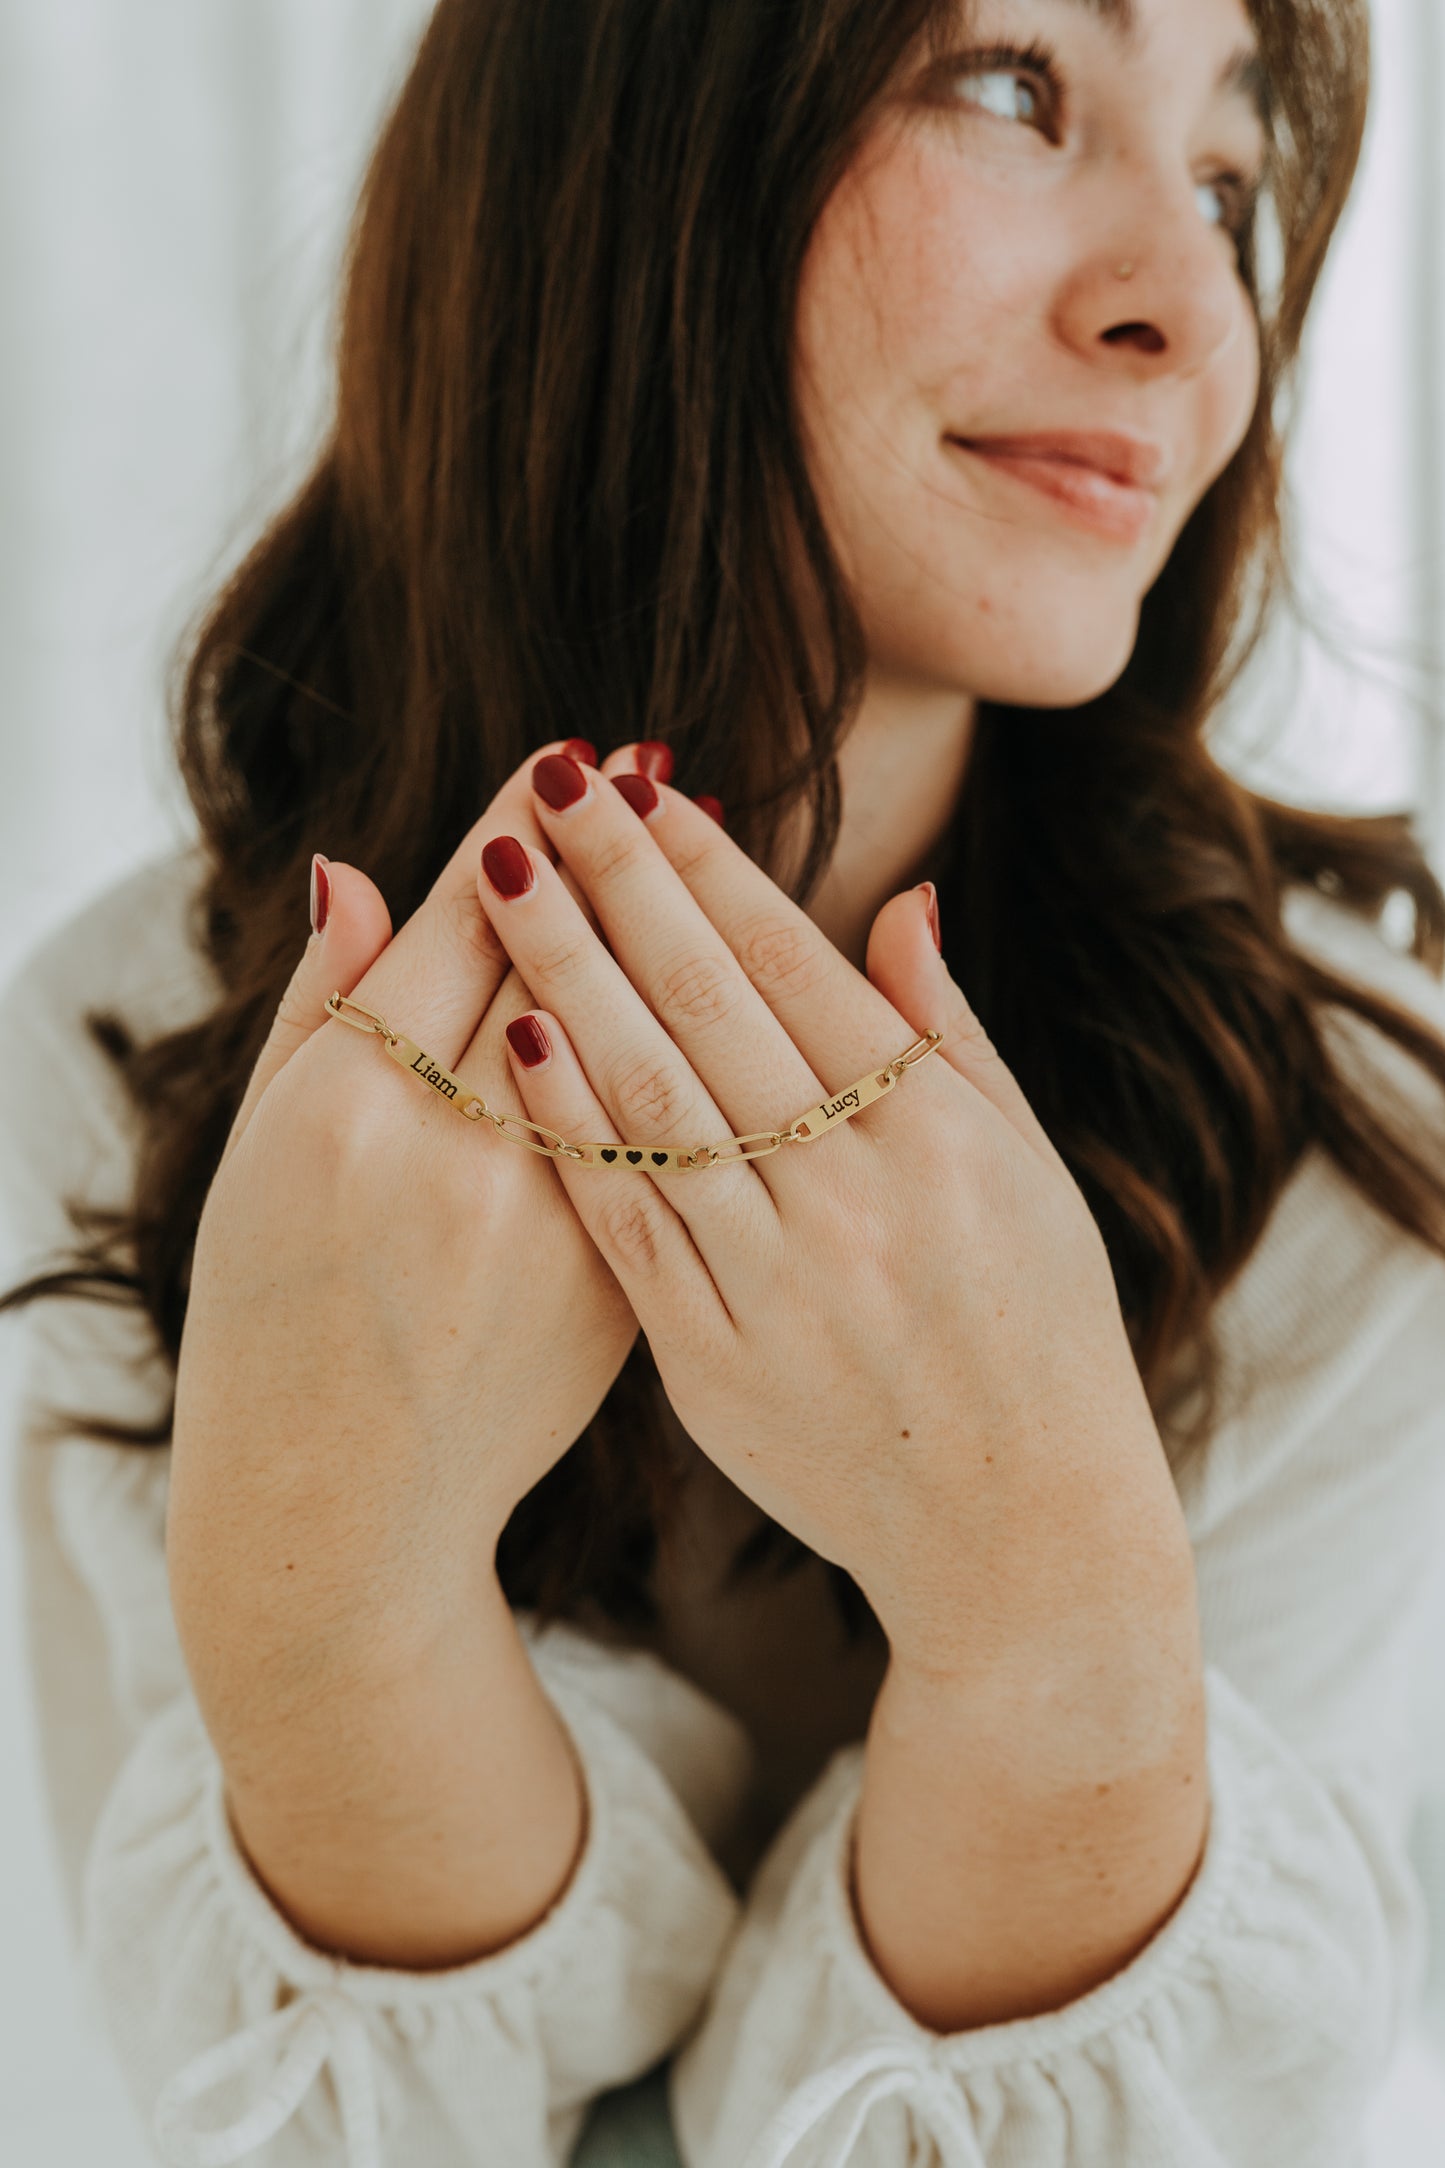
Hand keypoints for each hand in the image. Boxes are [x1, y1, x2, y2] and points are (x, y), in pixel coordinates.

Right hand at [166, 740, 639, 1680]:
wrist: (342, 1501)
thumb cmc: (275, 1309)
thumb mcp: (262, 1150)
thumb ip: (317, 1007)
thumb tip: (356, 866)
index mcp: (351, 1107)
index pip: (461, 930)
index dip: (520, 833)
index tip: (569, 755)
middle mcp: (454, 1156)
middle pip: (559, 967)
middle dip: (612, 854)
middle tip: (654, 760)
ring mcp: (549, 1226)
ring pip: (636, 1044)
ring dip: (677, 930)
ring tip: (707, 838)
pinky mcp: (619, 1289)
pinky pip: (672, 1148)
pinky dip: (701, 1057)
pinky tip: (735, 987)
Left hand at [471, 745, 1186, 1683]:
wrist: (1018, 1528)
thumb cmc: (1038, 1331)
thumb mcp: (1027, 1170)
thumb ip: (950, 1034)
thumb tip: (899, 899)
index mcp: (932, 1131)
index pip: (794, 961)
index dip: (707, 864)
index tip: (639, 783)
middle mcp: (851, 1189)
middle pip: (706, 1003)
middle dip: (618, 878)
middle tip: (545, 778)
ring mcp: (776, 1275)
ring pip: (649, 1096)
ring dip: (567, 973)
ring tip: (503, 875)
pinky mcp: (711, 1356)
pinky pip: (625, 1222)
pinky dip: (569, 1128)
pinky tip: (515, 1038)